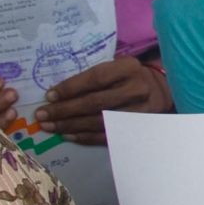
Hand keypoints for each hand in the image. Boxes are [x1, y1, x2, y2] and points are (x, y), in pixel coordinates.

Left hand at [34, 56, 167, 144]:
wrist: (161, 90)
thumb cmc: (128, 77)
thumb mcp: (115, 67)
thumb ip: (93, 77)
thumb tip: (56, 93)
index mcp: (128, 68)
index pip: (95, 78)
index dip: (71, 88)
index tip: (49, 96)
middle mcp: (136, 89)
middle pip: (95, 102)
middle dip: (65, 110)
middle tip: (42, 115)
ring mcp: (139, 111)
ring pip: (99, 121)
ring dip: (70, 125)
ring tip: (49, 126)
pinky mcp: (137, 129)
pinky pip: (107, 135)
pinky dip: (85, 137)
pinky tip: (68, 135)